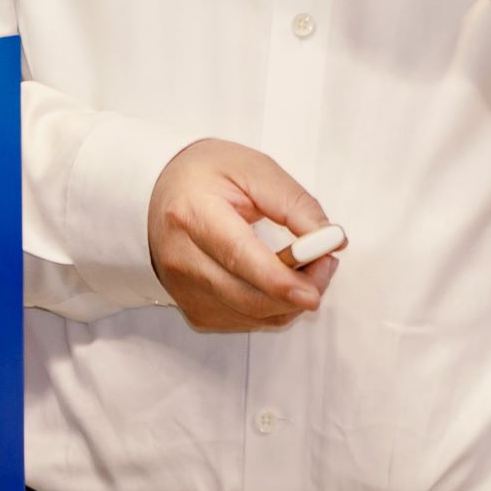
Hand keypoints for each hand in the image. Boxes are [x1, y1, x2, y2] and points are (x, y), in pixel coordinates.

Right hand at [147, 137, 340, 330]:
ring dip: (289, 299)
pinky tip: (274, 278)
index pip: (237, 256)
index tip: (313, 290)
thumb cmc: (206, 176)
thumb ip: (295, 204)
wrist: (160, 192)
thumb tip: (330, 240)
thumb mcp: (254, 170)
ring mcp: (183, 289)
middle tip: (325, 263)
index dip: (278, 280)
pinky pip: (245, 321)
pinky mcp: (193, 308)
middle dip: (298, 291)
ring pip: (251, 315)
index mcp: (192, 213)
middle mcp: (181, 257)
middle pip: (246, 297)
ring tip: (301, 263)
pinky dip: (271, 306)